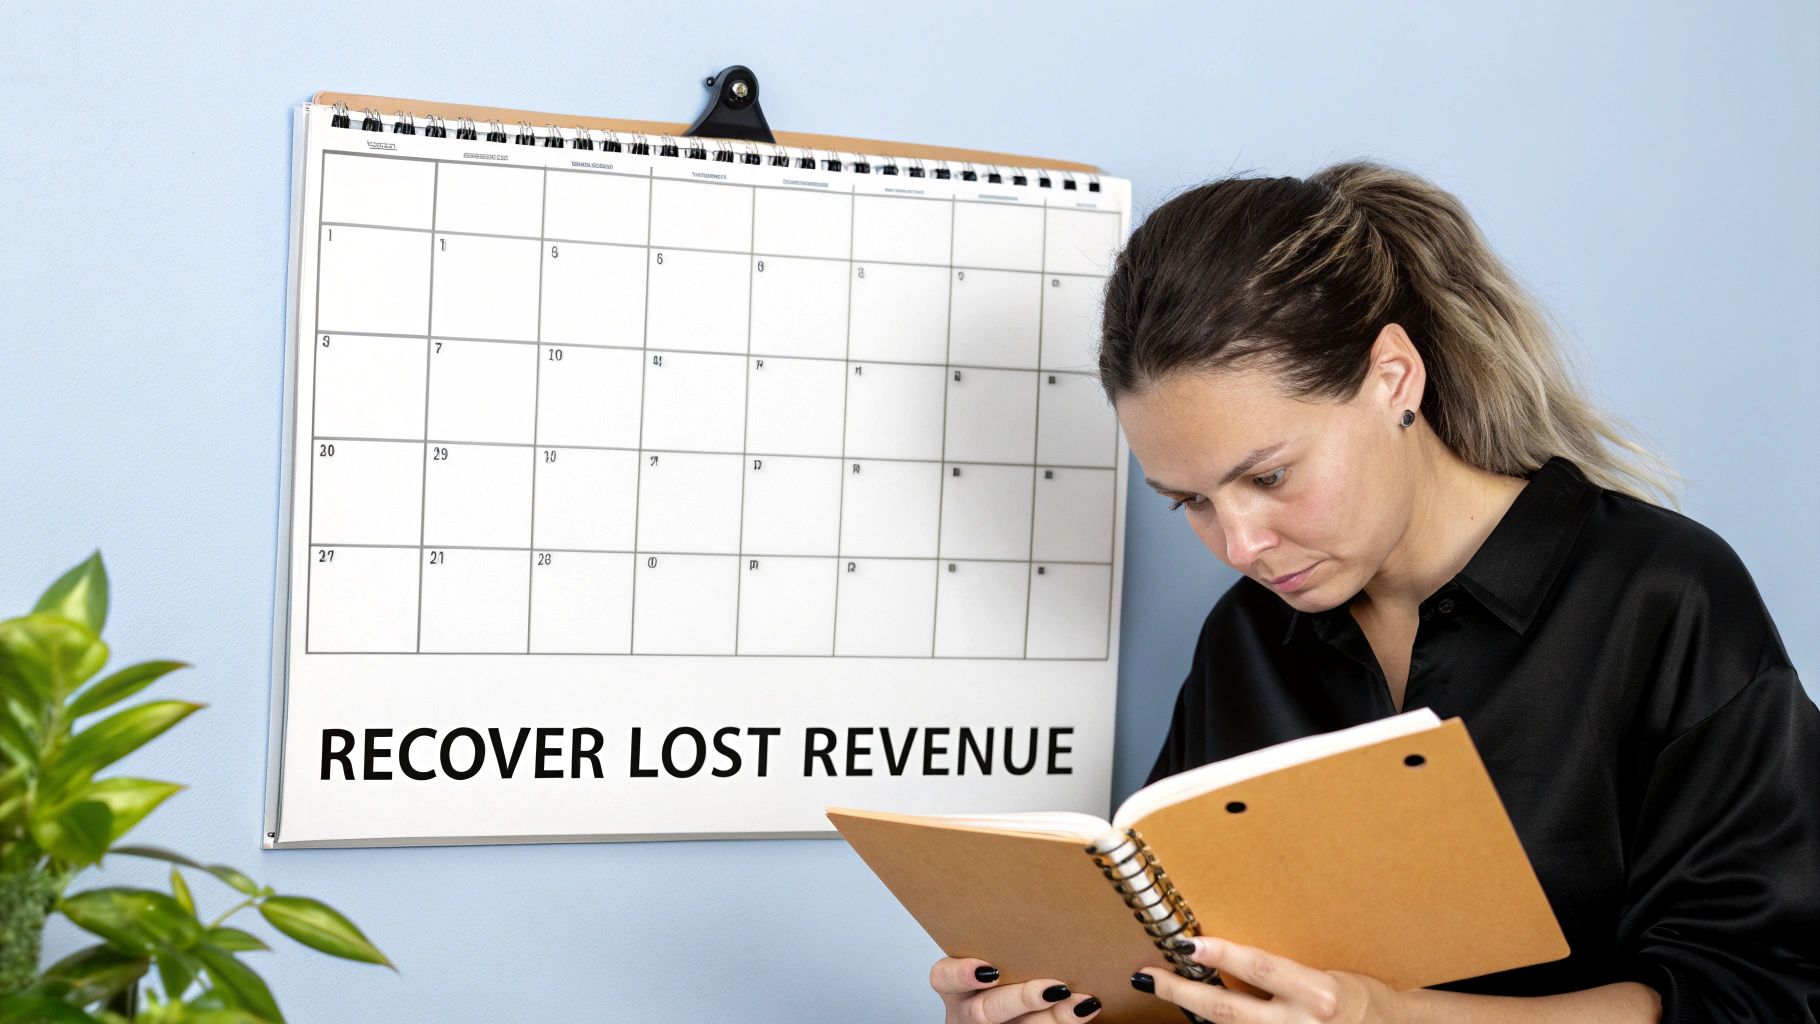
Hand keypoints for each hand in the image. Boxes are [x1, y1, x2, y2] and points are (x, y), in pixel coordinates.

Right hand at [930, 955, 1102, 1021]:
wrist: (1024, 998)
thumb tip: (1045, 898)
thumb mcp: (999, 950)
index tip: (990, 969)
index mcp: (957, 984)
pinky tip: (1087, 1006)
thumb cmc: (1012, 961)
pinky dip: (1066, 1022)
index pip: (943, 978)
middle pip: (983, 1011)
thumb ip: (1007, 940)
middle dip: (1021, 999)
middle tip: (1053, 987)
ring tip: (1079, 1000)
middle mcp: (969, 1010)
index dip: (961, 975)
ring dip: (1052, 1017)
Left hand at [1132, 936, 1411, 1023]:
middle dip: (1182, 993)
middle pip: (1227, 1011)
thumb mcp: (1324, 975)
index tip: (1185, 944)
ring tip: (1165, 989)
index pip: (1260, 969)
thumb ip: (1279, 969)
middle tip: (1149, 976)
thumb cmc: (1356, 997)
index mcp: (1318, 995)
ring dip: (1193, 1012)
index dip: (1220, 956)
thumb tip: (1221, 949)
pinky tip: (1195, 1014)